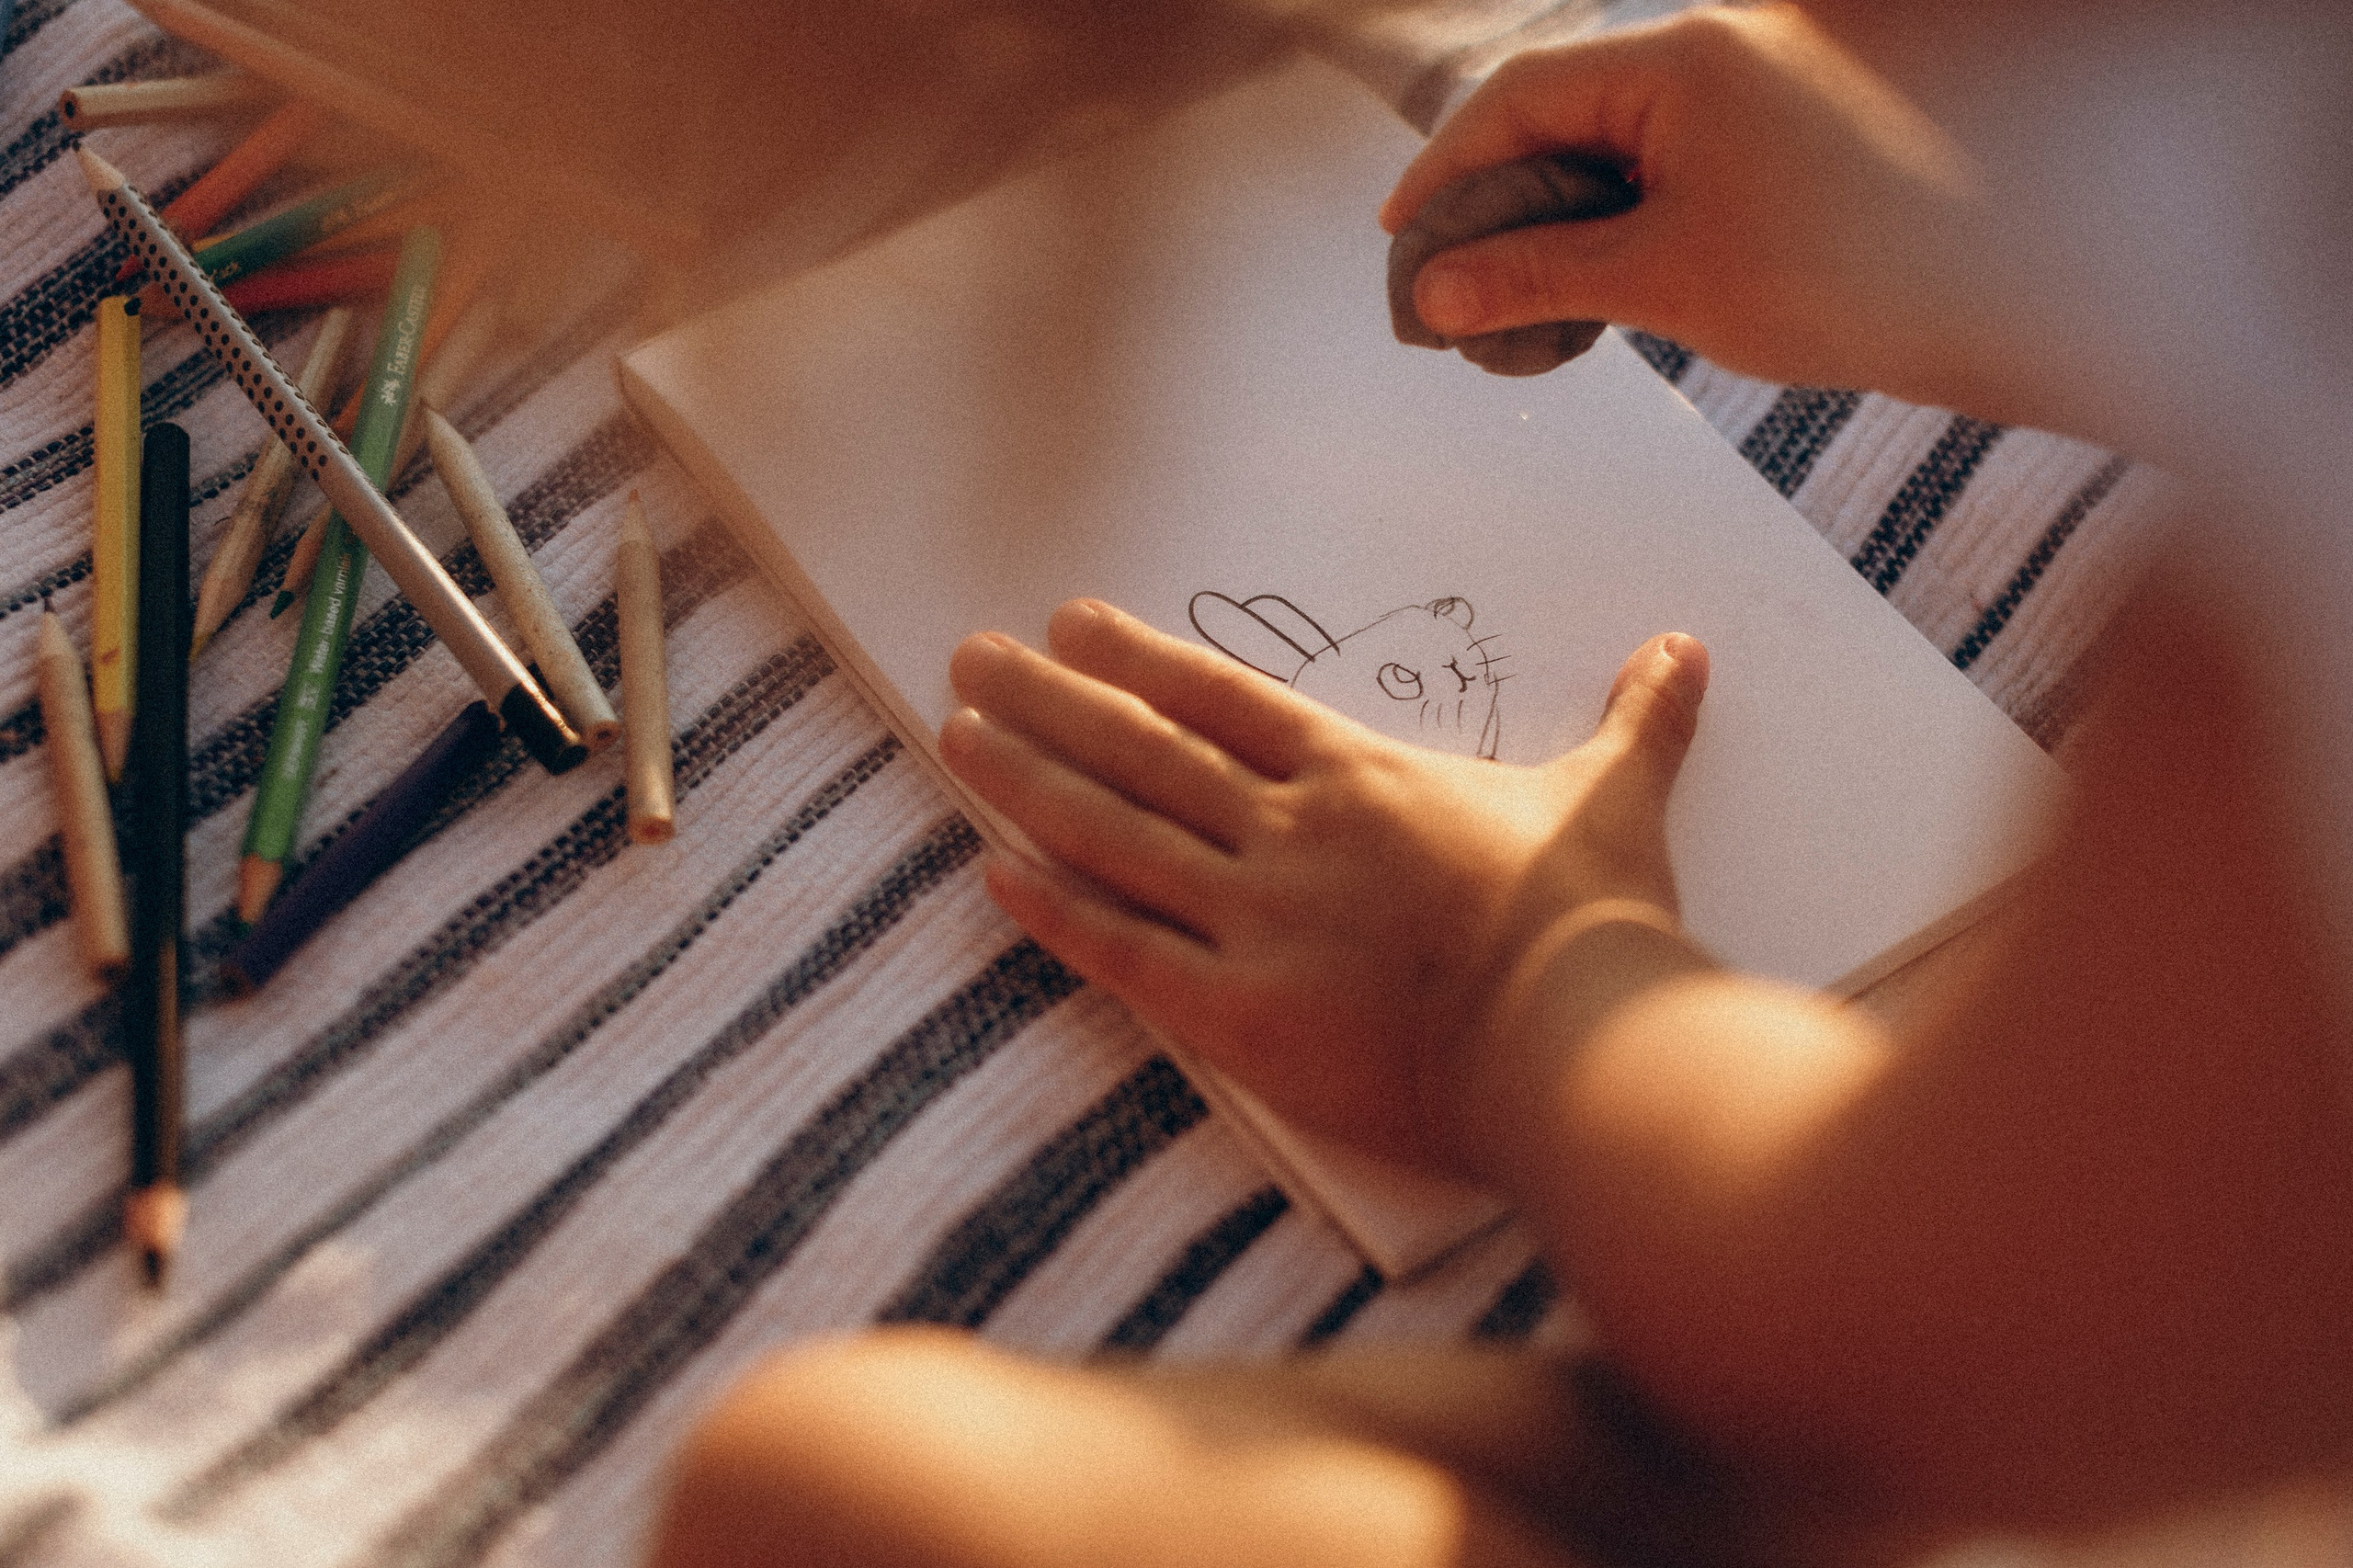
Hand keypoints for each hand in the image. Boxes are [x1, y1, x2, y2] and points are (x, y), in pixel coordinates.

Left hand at [938, 598, 1708, 1170]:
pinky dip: (1053, 913)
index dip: (1137, 660)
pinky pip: (1125, 952)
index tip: (1068, 625)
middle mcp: (1289, 832)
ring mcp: (1256, 918)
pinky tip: (990, 875)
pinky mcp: (1242, 1013)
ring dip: (1025, 781)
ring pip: (1113, 832)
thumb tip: (1683, 650)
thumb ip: (1634, 720)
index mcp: (1360, 778)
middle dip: (1047, 700)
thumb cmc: (1593, 920)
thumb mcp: (1616, 797)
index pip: (1221, 700)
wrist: (1578, 1042)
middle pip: (1141, 749)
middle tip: (969, 658)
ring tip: (955, 735)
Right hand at [1381, 5, 2018, 420]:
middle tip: (1448, 285)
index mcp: (1681, 60)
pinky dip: (1623, 225)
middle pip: (1563, 113)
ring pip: (1617, 147)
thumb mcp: (1667, 279)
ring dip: (1559, 222)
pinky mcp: (1784, 147)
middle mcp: (1718, 56)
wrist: (2008, 297)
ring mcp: (1756, 97)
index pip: (1523, 96)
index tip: (1400, 235)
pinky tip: (1603, 291)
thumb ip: (1540, 276)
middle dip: (1497, 200)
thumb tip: (1439, 290)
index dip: (1446, 168)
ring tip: (1518, 305)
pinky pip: (1671, 169)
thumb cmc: (1852, 274)